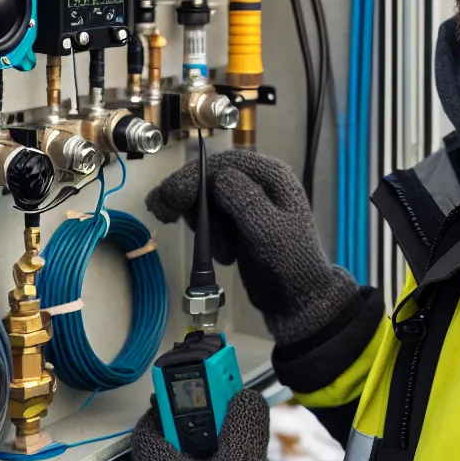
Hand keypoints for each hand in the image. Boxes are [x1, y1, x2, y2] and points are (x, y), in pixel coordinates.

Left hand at [131, 392, 301, 460]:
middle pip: (172, 444)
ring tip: (240, 439)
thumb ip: (243, 418)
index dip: (169, 403)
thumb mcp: (245, 456)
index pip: (148, 426)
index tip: (190, 389)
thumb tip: (244, 399)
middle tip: (222, 410)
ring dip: (213, 448)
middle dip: (198, 422)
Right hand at [146, 149, 357, 344]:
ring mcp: (248, 202)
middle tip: (163, 214)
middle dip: (188, 197)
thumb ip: (245, 200)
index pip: (225, 163)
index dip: (194, 176)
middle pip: (211, 177)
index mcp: (272, 176)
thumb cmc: (290, 262)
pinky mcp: (238, 223)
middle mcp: (259, 183)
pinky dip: (210, 236)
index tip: (172, 197)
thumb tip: (219, 177)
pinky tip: (225, 256)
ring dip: (205, 226)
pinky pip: (212, 219)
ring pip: (208, 200)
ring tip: (222, 252)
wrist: (296, 297)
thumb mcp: (268, 231)